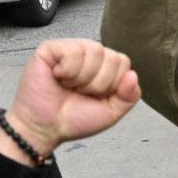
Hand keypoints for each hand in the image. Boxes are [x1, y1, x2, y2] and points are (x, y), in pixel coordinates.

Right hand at [0, 39, 139, 162]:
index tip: (94, 96)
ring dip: (83, 78)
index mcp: (104, 65)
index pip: (124, 62)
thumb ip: (129, 96)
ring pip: (95, 51)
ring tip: (69, 85)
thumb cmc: (73, 118)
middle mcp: (89, 54)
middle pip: (112, 58)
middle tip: (79, 92)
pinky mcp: (50, 49)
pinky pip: (72, 51)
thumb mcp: (111, 112)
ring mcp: (70, 49)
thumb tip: (133, 75)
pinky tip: (58, 77)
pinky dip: (68, 70)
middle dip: (98, 84)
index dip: (112, 85)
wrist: (44, 129)